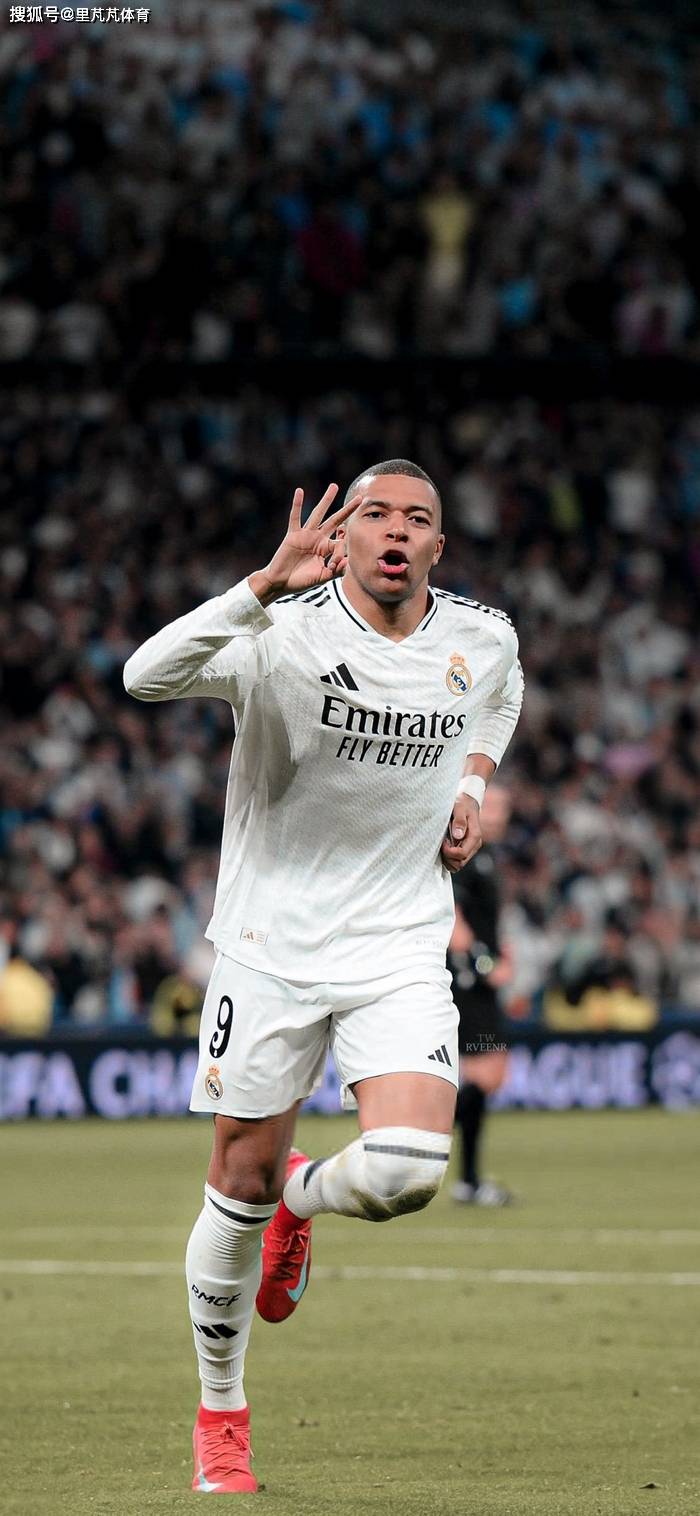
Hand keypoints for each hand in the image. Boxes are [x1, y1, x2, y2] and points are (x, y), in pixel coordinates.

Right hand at [250, 484, 363, 601]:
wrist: (281, 583)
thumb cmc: (301, 581)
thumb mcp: (322, 577)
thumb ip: (336, 571)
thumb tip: (348, 562)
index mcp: (325, 548)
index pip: (340, 543)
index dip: (341, 553)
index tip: (334, 565)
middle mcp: (317, 538)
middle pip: (335, 520)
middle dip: (347, 510)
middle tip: (361, 498)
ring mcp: (305, 535)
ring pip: (318, 514)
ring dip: (326, 500)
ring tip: (334, 486)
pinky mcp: (293, 535)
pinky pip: (295, 518)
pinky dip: (297, 504)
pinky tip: (299, 491)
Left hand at [441, 796, 481, 873]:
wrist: (467, 802)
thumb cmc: (462, 803)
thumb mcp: (460, 808)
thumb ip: (459, 821)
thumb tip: (458, 835)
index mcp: (475, 836)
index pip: (462, 854)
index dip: (449, 852)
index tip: (443, 842)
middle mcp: (474, 844)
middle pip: (460, 862)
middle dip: (448, 857)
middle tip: (441, 843)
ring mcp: (471, 847)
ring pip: (458, 864)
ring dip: (448, 859)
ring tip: (443, 845)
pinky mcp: (466, 848)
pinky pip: (457, 861)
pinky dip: (449, 858)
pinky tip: (444, 847)